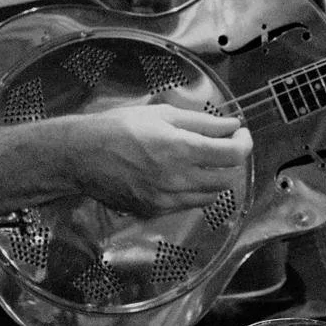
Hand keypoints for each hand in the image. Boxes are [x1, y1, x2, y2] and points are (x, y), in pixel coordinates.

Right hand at [59, 104, 250, 216]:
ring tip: (201, 161)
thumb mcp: (162, 114)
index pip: (233, 155)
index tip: (239, 134)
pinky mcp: (154, 211)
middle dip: (230, 161)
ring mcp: (166, 200)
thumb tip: (231, 125)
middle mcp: (178, 179)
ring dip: (214, 178)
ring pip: (210, 196)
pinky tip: (179, 176)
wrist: (81, 155)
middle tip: (222, 145)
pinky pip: (187, 205)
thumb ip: (202, 122)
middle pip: (226, 179)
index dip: (244, 143)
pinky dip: (192, 192)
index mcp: (182, 149)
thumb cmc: (119, 127)